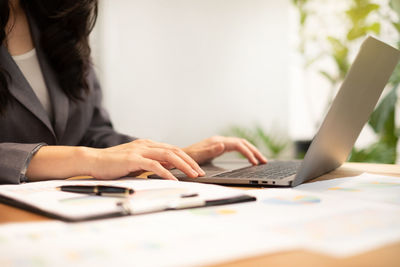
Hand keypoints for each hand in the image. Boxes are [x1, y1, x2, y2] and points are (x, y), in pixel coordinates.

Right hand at [89, 139, 204, 179]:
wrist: (93, 160)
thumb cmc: (113, 164)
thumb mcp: (136, 163)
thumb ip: (150, 163)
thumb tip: (167, 169)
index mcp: (148, 145)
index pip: (173, 149)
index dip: (187, 159)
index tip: (196, 169)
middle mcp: (146, 145)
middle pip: (174, 151)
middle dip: (190, 162)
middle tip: (200, 172)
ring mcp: (140, 150)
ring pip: (168, 155)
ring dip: (183, 166)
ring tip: (193, 175)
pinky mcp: (133, 159)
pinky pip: (154, 165)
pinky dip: (166, 172)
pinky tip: (173, 179)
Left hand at [183, 136, 266, 165]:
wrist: (179, 157)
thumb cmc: (188, 158)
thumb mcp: (199, 155)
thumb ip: (211, 150)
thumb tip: (223, 145)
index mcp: (217, 142)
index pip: (238, 145)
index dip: (248, 153)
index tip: (255, 163)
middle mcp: (220, 140)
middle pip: (243, 143)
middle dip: (255, 151)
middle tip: (264, 161)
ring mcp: (220, 143)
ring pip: (241, 144)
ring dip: (252, 151)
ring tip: (261, 161)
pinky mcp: (219, 147)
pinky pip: (237, 148)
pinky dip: (245, 152)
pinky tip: (249, 159)